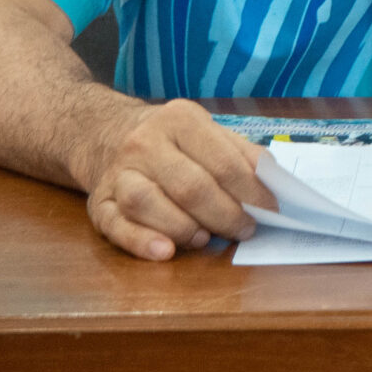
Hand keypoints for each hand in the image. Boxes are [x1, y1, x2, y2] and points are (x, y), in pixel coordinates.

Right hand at [76, 98, 270, 260]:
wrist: (105, 132)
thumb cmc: (171, 138)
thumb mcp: (206, 130)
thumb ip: (240, 153)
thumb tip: (273, 180)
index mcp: (179, 120)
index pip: (222, 161)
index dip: (251, 191)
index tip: (271, 210)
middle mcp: (144, 143)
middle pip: (189, 186)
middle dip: (224, 214)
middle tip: (244, 230)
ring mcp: (117, 173)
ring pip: (146, 203)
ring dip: (183, 227)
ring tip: (206, 239)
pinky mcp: (98, 203)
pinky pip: (115, 226)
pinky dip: (140, 242)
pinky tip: (165, 252)